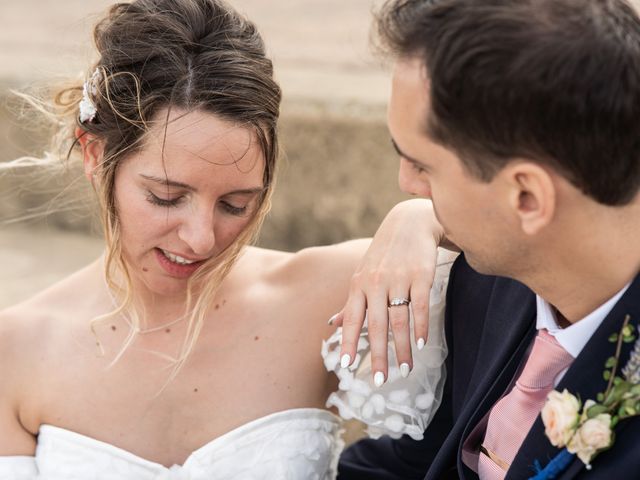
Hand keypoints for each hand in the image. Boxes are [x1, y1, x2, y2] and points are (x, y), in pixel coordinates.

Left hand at [332, 199, 446, 385]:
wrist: (410, 222)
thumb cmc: (384, 253)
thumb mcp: (362, 273)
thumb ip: (350, 301)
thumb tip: (332, 324)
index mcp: (359, 285)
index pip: (352, 319)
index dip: (349, 343)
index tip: (347, 367)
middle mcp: (376, 283)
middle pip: (376, 325)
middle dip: (377, 355)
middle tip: (379, 381)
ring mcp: (399, 279)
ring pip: (399, 320)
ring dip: (401, 348)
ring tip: (404, 369)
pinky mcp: (421, 275)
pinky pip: (420, 306)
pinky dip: (421, 327)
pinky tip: (422, 344)